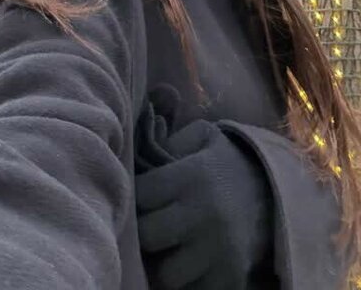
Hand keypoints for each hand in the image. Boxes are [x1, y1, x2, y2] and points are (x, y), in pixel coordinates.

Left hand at [135, 119, 273, 289]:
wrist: (277, 193)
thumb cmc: (226, 163)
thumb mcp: (202, 137)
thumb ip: (167, 142)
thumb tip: (137, 160)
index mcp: (195, 176)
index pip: (141, 194)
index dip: (135, 196)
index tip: (144, 197)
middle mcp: (207, 215)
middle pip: (147, 236)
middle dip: (144, 230)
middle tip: (151, 223)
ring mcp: (221, 251)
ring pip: (166, 273)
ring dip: (163, 262)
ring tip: (170, 247)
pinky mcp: (232, 278)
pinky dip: (187, 280)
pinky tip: (190, 261)